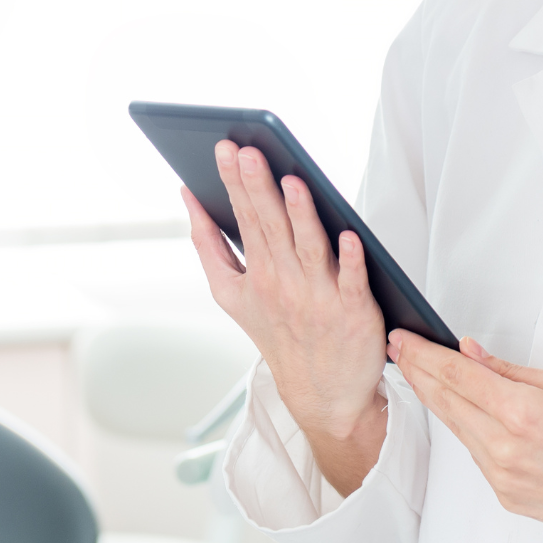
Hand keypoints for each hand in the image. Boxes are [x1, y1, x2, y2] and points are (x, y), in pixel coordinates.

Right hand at [183, 141, 388, 494]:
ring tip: (292, 181)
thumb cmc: (277, 331)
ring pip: (309, 246)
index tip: (225, 148)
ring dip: (301, 214)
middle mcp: (286, 282)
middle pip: (272, 225)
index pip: (244, 217)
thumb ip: (207, 245)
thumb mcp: (230, 292)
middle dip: (258, 187)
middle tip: (247, 151)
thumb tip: (188, 196)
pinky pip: (353, 280)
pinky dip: (351, 259)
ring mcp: (320, 296)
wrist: (322, 393)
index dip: (234, 182)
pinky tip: (350, 235)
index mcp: (258, 272)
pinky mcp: (354, 310)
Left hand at [389, 330, 542, 542]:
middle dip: (418, 374)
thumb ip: (514, 371)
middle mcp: (505, 449)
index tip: (404, 340)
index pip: (457, 376)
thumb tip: (472, 354)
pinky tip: (465, 415)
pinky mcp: (508, 498)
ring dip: (439, 402)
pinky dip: (469, 432)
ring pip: (458, 431)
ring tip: (421, 376)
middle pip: (447, 403)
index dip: (424, 355)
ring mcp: (503, 478)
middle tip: (399, 351)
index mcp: (522, 413)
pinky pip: (478, 457)